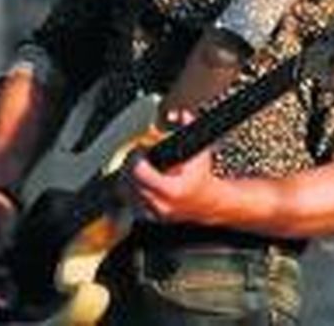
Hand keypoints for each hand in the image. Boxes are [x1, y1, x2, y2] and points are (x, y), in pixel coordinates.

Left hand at [126, 110, 222, 226]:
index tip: (139, 149)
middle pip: (128, 182)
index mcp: (171, 190)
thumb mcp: (201, 151)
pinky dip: (129, 190)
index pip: (139, 172)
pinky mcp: (147, 218)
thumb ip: (189, 130)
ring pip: (125, 193)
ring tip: (135, 166)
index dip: (136, 157)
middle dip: (129, 165)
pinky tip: (136, 181)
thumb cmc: (203, 178)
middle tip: (135, 155)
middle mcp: (160, 204)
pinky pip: (128, 202)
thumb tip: (179, 114)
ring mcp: (152, 213)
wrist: (208, 202)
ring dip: (127, 178)